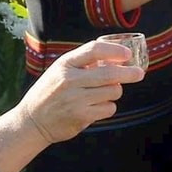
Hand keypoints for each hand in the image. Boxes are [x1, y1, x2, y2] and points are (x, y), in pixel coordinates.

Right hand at [13, 39, 144, 142]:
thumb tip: (116, 56)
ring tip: (103, 93)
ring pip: (113, 91)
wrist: (32, 120)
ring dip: (115, 91)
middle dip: (129, 73)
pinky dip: (108, 106)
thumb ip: (83, 63)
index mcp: (65, 64)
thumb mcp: (60, 70)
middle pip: (109, 73)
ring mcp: (75, 99)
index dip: (114, 50)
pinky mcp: (81, 116)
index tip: (128, 53)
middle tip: (139, 73)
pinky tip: (97, 106)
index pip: (94, 50)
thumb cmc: (51, 92)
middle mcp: (69, 80)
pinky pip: (109, 108)